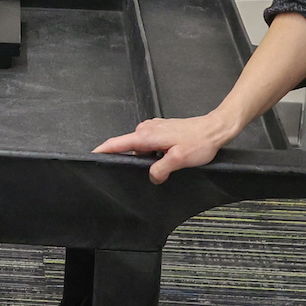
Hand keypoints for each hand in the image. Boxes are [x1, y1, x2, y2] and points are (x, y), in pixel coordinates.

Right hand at [93, 113, 236, 183]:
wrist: (214, 129)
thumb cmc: (199, 142)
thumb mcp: (178, 160)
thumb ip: (160, 170)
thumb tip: (151, 177)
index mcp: (146, 135)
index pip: (116, 143)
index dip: (102, 150)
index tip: (91, 156)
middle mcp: (147, 129)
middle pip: (127, 147)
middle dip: (128, 160)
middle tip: (140, 172)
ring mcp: (154, 129)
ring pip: (140, 148)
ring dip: (145, 158)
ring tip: (162, 166)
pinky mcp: (161, 131)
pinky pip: (149, 145)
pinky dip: (152, 154)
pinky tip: (166, 160)